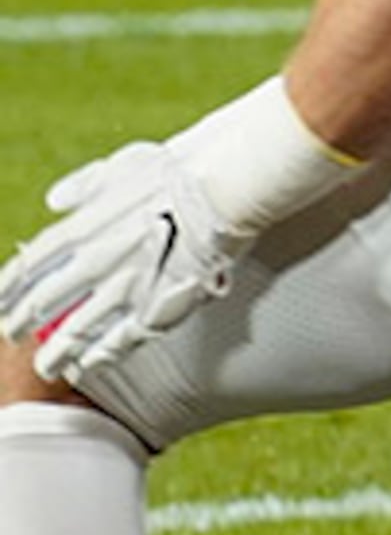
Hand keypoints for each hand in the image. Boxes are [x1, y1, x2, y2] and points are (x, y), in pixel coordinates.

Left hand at [0, 140, 232, 382]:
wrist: (225, 187)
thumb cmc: (176, 172)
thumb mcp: (119, 167)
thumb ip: (82, 187)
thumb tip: (55, 201)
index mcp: (81, 229)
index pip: (29, 267)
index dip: (8, 289)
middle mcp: (94, 264)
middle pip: (45, 302)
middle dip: (22, 322)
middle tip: (12, 334)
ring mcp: (125, 289)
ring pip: (77, 330)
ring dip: (57, 351)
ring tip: (45, 366)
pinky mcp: (159, 306)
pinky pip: (123, 340)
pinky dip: (102, 354)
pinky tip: (90, 364)